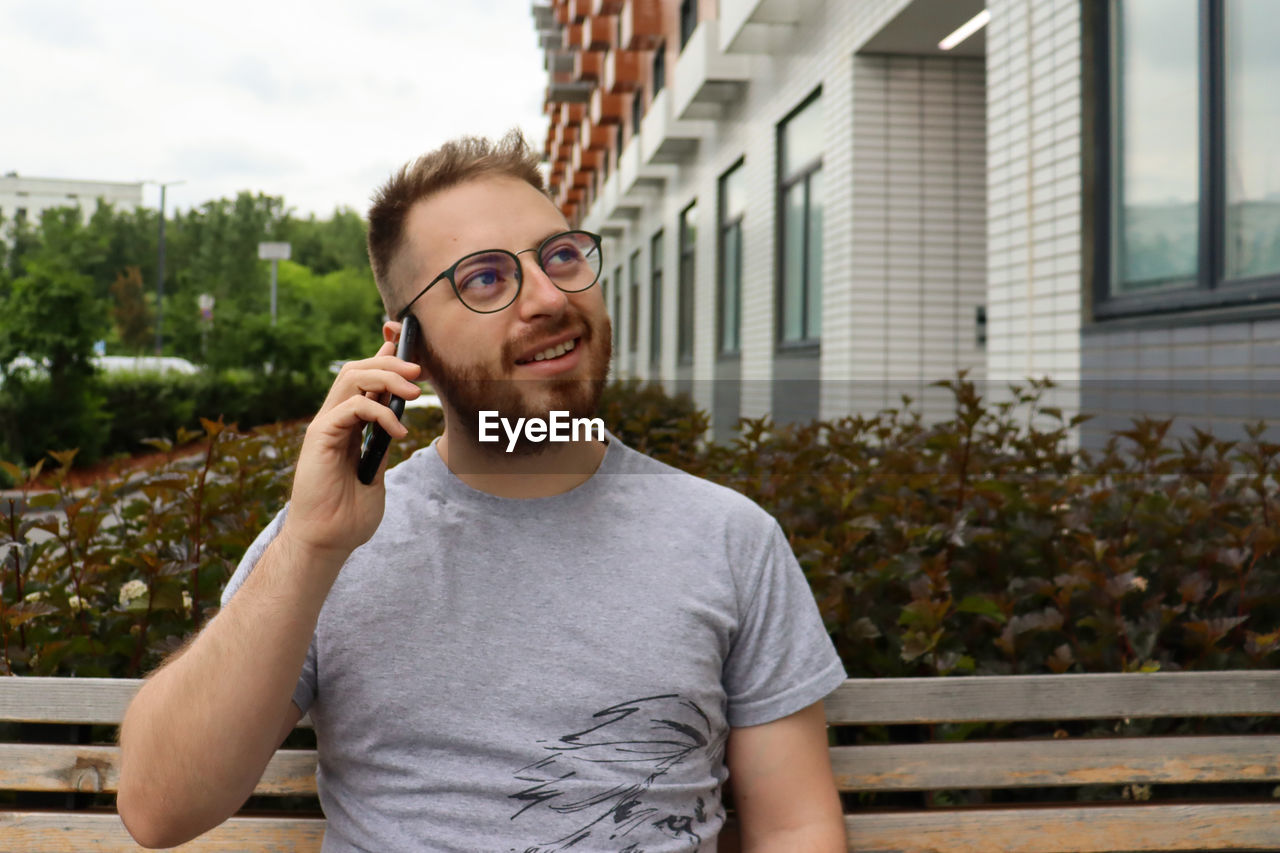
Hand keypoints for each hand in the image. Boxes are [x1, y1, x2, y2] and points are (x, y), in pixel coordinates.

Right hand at [280, 340, 421, 560]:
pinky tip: (398, 432)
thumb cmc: (351, 513)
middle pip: (358, 368)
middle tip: (420, 373)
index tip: (404, 341)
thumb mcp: (377, 469)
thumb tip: (399, 417)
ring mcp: (326, 425)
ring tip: (414, 393)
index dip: (383, 352)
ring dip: (387, 377)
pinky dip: (380, 412)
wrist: (329, 541)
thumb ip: (383, 441)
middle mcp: (334, 418)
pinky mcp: (320, 436)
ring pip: (352, 377)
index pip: (364, 376)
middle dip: (391, 361)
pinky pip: (352, 407)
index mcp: (349, 423)